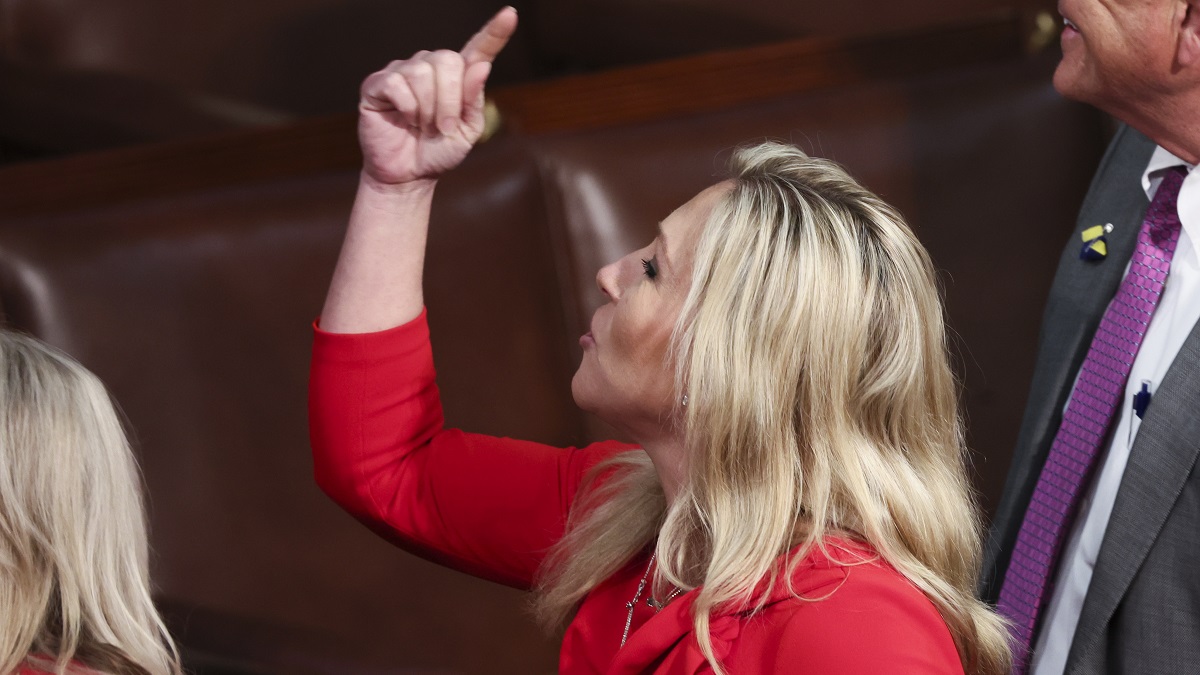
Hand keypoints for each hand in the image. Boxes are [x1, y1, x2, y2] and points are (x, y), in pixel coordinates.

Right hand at [357, 7, 516, 187]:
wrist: (409, 175)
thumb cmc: (438, 151)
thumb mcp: (467, 131)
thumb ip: (474, 100)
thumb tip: (481, 67)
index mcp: (456, 78)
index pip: (478, 49)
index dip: (494, 33)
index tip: (510, 15)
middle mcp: (429, 67)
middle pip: (448, 61)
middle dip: (450, 101)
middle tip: (443, 127)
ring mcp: (402, 72)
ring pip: (422, 72)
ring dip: (428, 109)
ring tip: (422, 126)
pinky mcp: (377, 83)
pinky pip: (397, 84)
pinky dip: (407, 107)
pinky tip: (404, 119)